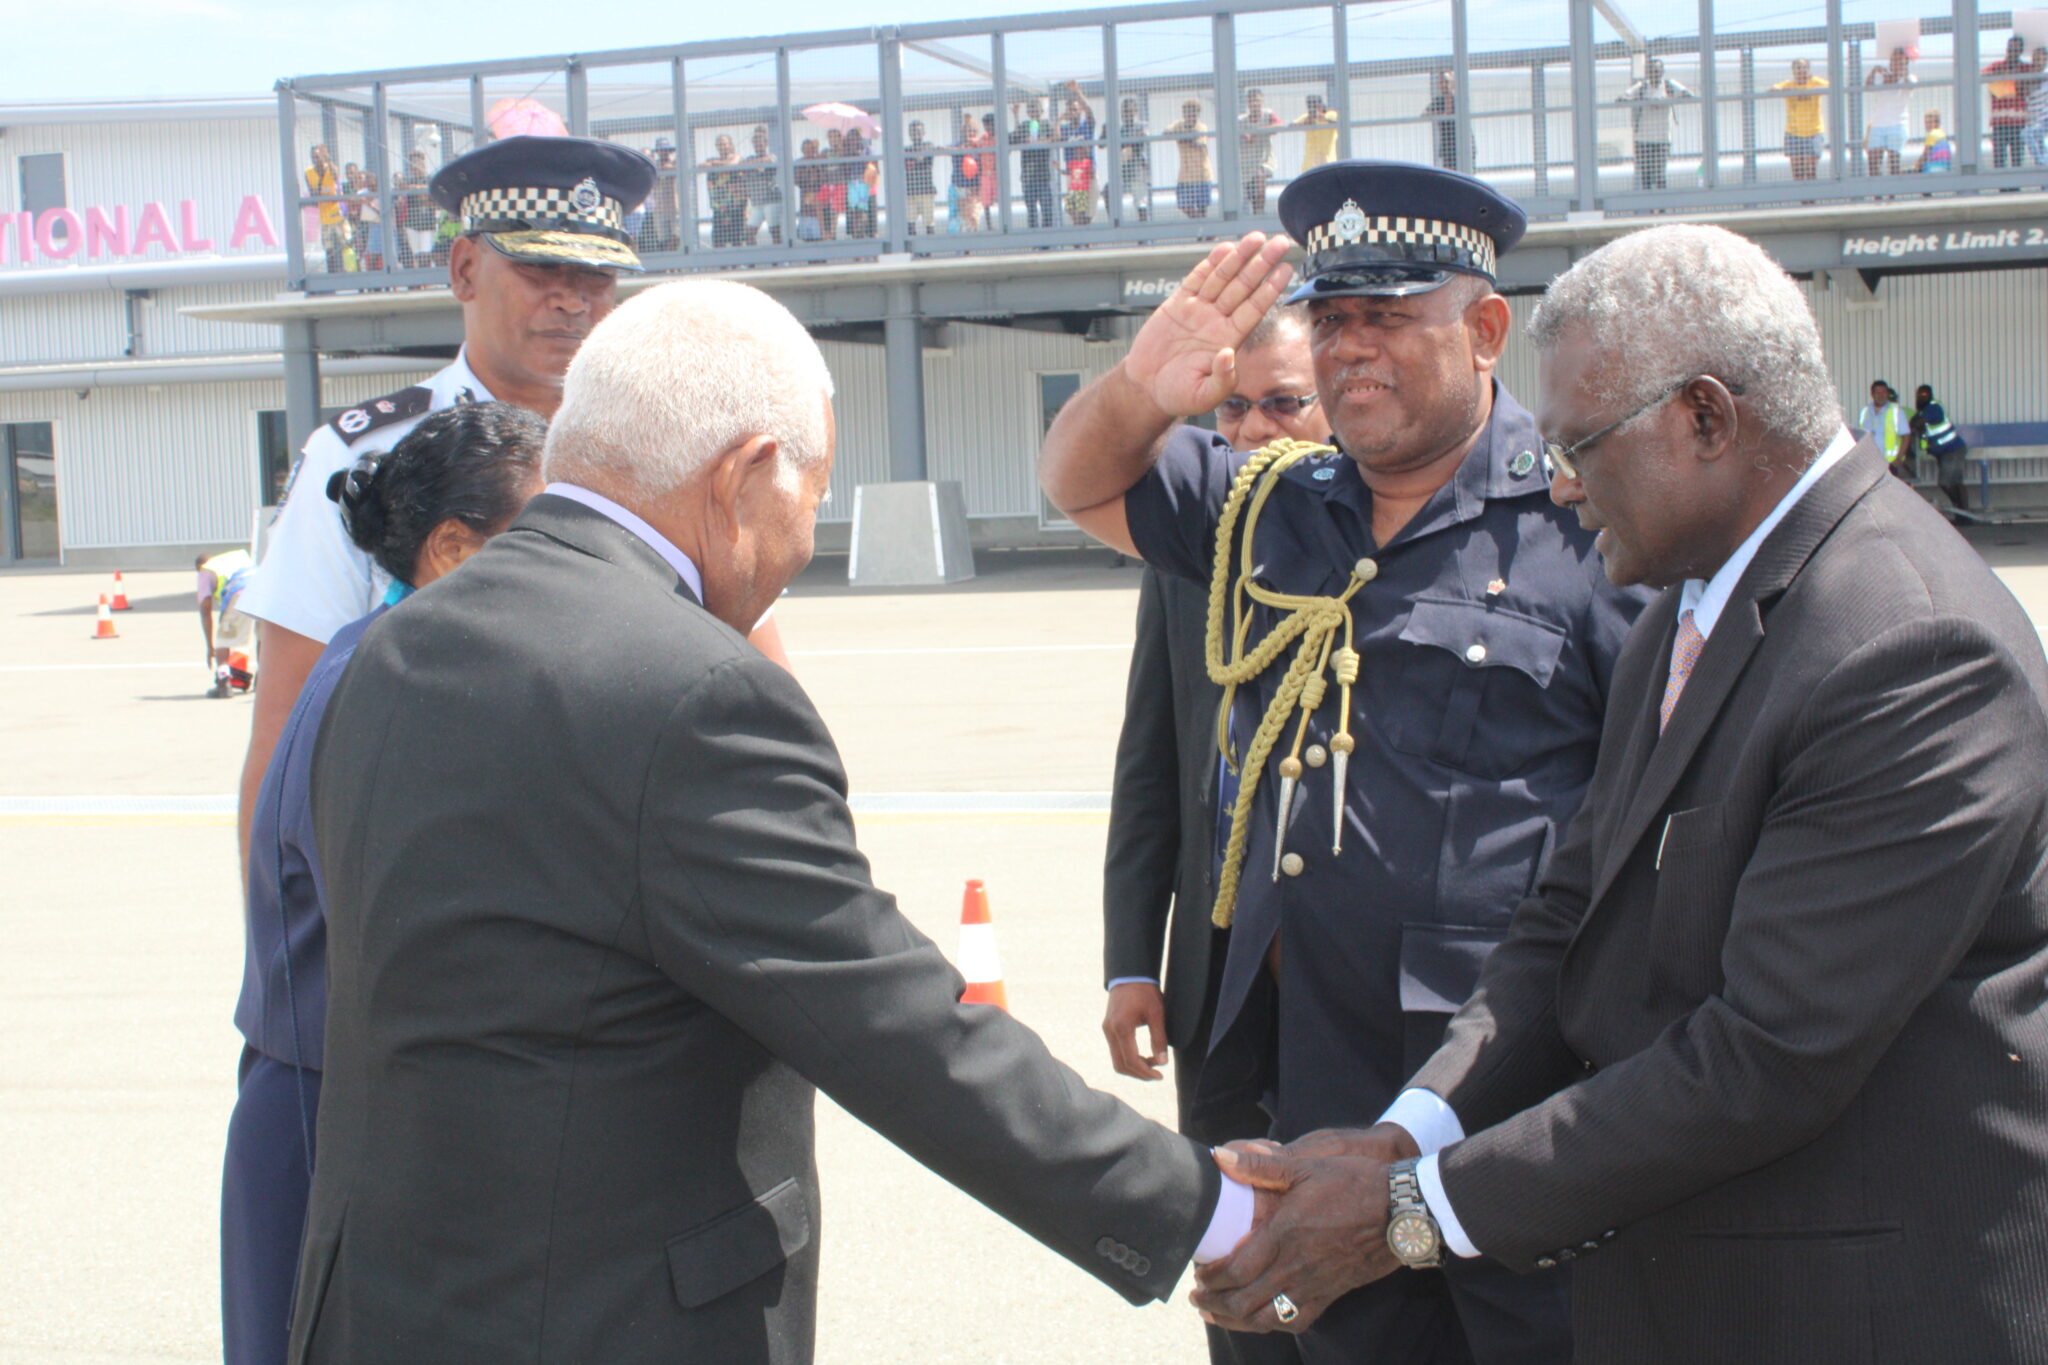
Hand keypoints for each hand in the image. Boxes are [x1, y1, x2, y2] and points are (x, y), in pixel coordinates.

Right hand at [1101, 982, 1167, 1079]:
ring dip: (1134, 1067)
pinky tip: (1144, 1056)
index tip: (1160, 1076)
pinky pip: (1116, 1051)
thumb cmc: (1145, 992)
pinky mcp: (1108, 1028)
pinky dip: (1129, 1058)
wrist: (1129, 974)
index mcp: (1122, 1027)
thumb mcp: (1157, 1014)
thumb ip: (1159, 1038)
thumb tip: (1163, 1062)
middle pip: (1120, 1065)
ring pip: (1117, 1060)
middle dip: (1139, 1074)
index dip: (1145, 1072)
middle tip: (1157, 1075)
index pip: (1131, 1060)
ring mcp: (1107, 1030)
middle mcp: (1110, 1031)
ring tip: (1153, 1065)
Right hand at [1119, 233, 1295, 418]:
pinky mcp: (1177, 305)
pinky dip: (1210, 264)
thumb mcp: (1203, 396)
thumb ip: (1221, 380)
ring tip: (1256, 238)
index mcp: (1228, 340)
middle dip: (1261, 264)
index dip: (1270, 289)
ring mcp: (1198, 311)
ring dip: (1240, 257)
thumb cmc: (1177, 395)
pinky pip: (1197, 280)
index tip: (1285, 269)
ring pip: (1223, 278)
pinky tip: (1226, 248)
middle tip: (1280, 243)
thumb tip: (1229, 355)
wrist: (1146, 387)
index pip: (1254, 309)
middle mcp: (1217, 321)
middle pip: (1244, 287)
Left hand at [1192, 1124, 1416, 1333]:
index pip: (1236, 1269)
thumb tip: (1221, 1156)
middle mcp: (1295, 1266)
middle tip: (1198, 1297)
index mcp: (1284, 1235)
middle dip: (1214, 1302)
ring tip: (1218, 1314)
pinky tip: (1262, 1319)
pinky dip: (1273, 1324)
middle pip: (1244, 1301)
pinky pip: (1297, 1321)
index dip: (1211, 1277)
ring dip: (1237, 1320)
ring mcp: (1314, 1284)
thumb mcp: (1306, 1166)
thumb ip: (1260, 1166)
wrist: (1402, 1211)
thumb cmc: (1354, 1184)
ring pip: (1267, 1318)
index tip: (1198, 1272)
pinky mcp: (1331, 1293)